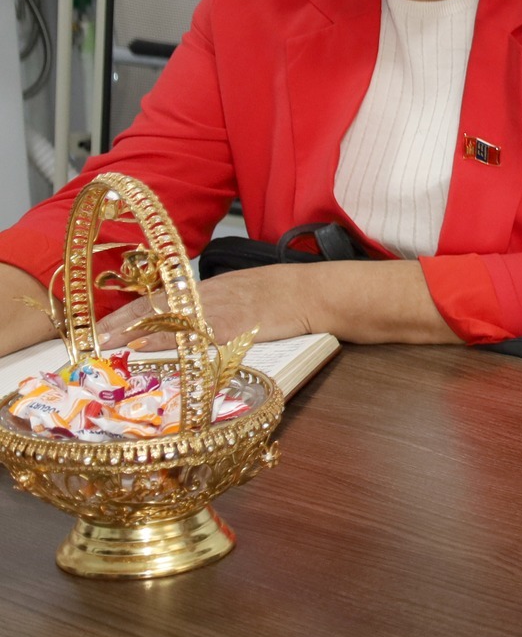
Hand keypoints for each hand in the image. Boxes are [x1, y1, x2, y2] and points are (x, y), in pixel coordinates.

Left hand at [99, 264, 318, 351]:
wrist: (315, 292)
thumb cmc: (286, 293)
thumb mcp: (246, 291)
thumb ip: (218, 304)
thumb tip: (195, 322)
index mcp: (210, 287)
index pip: (161, 299)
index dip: (129, 313)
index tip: (102, 326)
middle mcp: (208, 295)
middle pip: (156, 308)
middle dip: (121, 323)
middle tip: (91, 339)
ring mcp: (218, 310)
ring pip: (168, 319)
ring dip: (134, 333)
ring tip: (106, 346)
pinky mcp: (232, 326)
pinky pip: (192, 335)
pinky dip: (166, 341)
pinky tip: (146, 348)